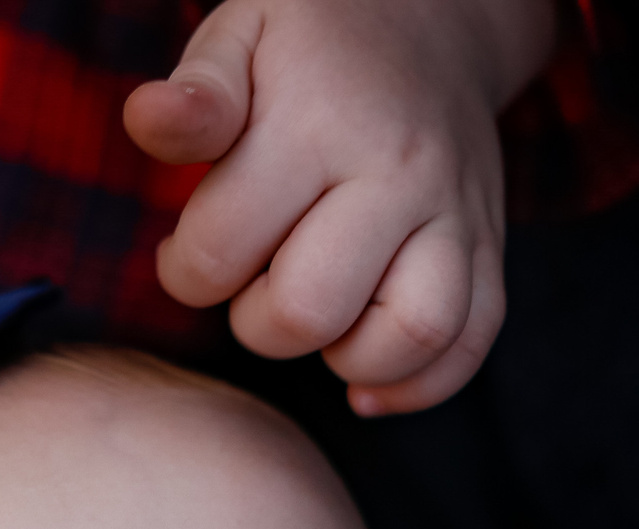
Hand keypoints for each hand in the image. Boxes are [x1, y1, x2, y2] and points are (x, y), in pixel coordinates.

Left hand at [124, 0, 555, 415]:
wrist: (433, 17)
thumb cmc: (313, 38)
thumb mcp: (242, 33)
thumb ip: (197, 91)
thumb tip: (149, 120)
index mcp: (318, 124)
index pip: (220, 251)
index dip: (183, 272)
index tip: (188, 251)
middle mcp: (396, 173)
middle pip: (310, 310)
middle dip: (256, 324)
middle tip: (254, 285)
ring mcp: (454, 212)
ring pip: (415, 333)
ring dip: (348, 359)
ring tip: (318, 326)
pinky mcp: (490, 245)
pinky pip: (472, 341)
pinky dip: (419, 382)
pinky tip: (367, 378)